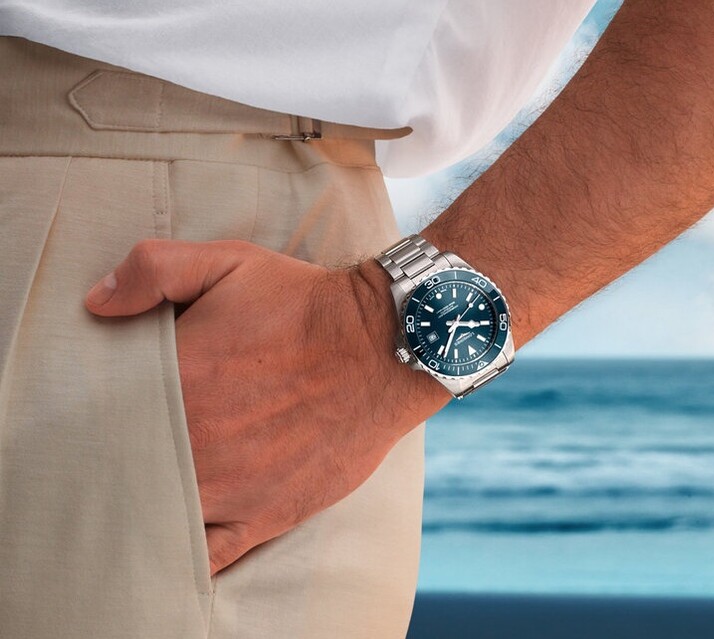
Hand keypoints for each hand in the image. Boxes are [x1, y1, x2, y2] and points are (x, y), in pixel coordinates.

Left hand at [84, 239, 450, 575]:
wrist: (384, 346)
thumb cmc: (306, 304)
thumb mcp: (230, 261)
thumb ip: (152, 270)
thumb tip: (96, 303)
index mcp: (176, 382)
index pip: (104, 411)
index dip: (95, 411)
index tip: (100, 405)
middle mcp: (195, 444)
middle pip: (126, 467)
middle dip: (117, 459)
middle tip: (119, 448)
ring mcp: (229, 488)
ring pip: (159, 516)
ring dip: (144, 507)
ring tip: (142, 492)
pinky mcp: (265, 516)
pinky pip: (207, 558)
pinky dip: (182, 556)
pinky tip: (172, 544)